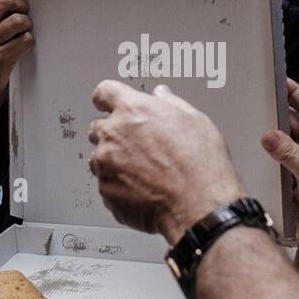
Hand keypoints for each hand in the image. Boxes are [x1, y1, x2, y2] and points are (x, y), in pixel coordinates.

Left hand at [89, 81, 243, 240]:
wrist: (198, 205)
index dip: (108, 98)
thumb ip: (170, 103)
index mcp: (133, 110)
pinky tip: (142, 188)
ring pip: (99, 157)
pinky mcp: (106, 190)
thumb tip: (161, 95)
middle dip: (114, 133)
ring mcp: (106, 164)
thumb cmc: (200, 165)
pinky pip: (106, 183)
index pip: (104, 92)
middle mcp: (113, 134)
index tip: (108, 103)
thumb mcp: (195, 120)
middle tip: (137, 145)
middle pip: (98, 126)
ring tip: (143, 171)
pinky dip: (119, 185)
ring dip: (114, 161)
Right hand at [261, 78, 298, 245]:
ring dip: (270, 136)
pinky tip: (255, 151)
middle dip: (276, 112)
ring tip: (250, 123)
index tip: (279, 79)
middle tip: (256, 101)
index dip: (294, 93)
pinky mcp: (295, 175)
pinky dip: (268, 156)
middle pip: (292, 123)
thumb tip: (268, 136)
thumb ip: (291, 155)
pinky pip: (279, 160)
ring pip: (283, 142)